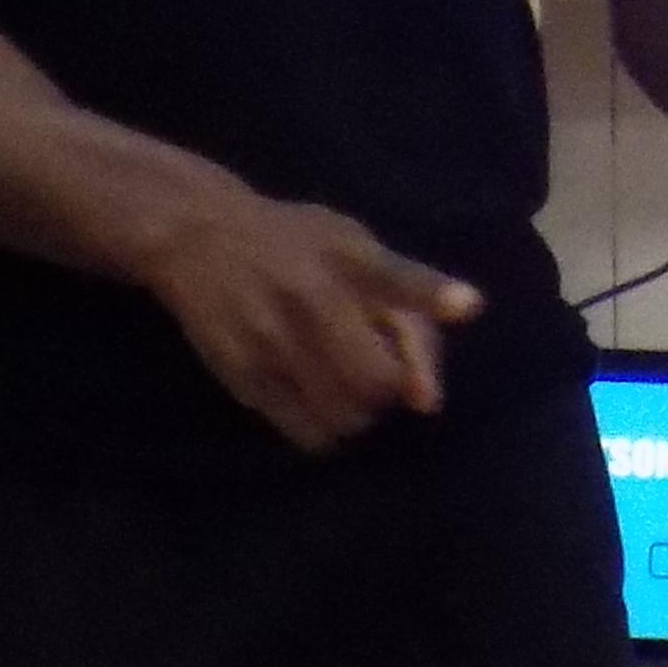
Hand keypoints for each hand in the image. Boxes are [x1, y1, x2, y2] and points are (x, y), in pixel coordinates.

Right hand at [136, 181, 481, 452]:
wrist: (198, 235)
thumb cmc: (295, 243)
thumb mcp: (352, 243)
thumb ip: (404, 303)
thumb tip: (427, 400)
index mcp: (349, 256)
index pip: (397, 278)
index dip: (435, 294)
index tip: (468, 304)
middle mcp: (313, 297)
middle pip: (380, 377)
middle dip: (390, 385)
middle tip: (373, 370)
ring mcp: (274, 339)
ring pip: (347, 414)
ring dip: (359, 411)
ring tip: (341, 382)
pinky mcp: (244, 374)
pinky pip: (307, 431)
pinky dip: (324, 427)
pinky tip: (314, 398)